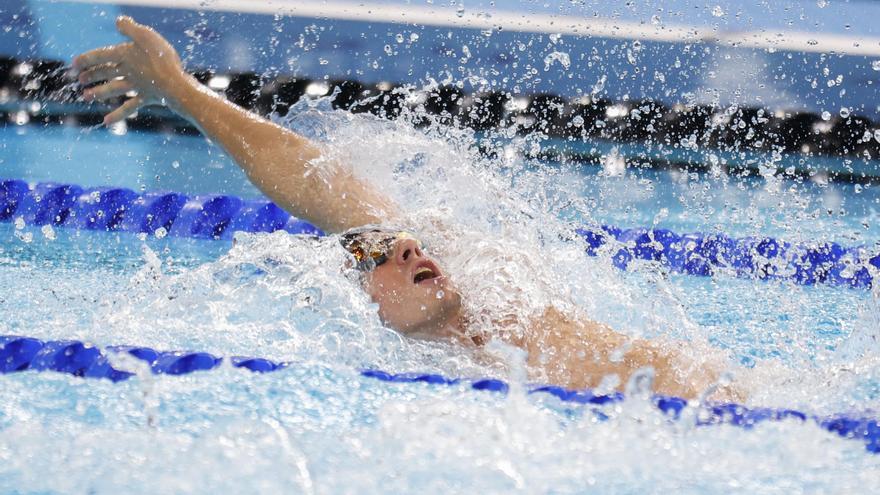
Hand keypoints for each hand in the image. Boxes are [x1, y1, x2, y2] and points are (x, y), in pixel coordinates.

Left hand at [72, 16, 191, 124]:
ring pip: (114, 89)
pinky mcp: (147, 97)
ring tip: (86, 97)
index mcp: (125, 55)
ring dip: (99, 93)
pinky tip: (106, 121)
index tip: (74, 63)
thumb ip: (130, 28)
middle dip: (92, 75)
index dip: (87, 59)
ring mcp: (137, 86)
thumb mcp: (146, 36)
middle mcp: (128, 71)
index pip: (102, 56)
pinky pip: (130, 107)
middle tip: (79, 80)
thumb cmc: (163, 59)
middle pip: (106, 72)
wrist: (176, 85)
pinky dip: (118, 115)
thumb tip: (119, 22)